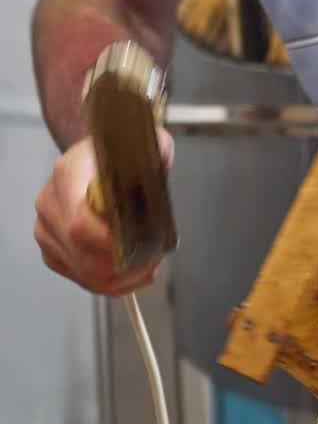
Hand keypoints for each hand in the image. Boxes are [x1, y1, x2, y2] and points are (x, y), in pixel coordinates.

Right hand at [34, 130, 173, 295]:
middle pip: (84, 257)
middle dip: (126, 266)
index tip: (144, 245)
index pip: (81, 223)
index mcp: (69, 174)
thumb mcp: (141, 141)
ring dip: (122, 277)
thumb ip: (156, 150)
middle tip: (155, 257)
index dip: (112, 244)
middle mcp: (51, 204)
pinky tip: (133, 271)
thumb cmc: (114, 152)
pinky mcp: (51, 250)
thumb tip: (163, 162)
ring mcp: (47, 230)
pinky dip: (111, 282)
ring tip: (149, 263)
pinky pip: (82, 279)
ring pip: (85, 274)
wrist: (88, 158)